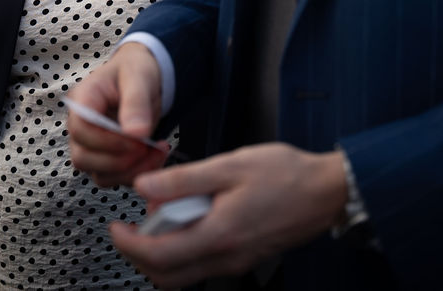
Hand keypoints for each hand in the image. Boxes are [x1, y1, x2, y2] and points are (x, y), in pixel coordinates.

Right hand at [67, 42, 167, 185]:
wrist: (143, 77)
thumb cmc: (136, 70)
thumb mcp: (139, 77)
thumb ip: (136, 103)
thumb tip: (136, 133)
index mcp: (82, 100)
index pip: (80, 129)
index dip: (106, 141)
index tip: (138, 139)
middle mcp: (80, 125)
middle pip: (83, 157)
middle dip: (119, 160)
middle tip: (148, 148)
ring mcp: (90, 144)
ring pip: (98, 174)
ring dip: (130, 171)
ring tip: (157, 153)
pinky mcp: (105, 158)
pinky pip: (113, 178)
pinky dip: (135, 175)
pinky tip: (155, 158)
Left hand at [110, 144, 347, 288]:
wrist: (326, 192)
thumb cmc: (285, 174)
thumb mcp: (229, 165)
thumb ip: (183, 179)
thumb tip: (144, 187)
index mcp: (218, 234)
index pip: (158, 256)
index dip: (128, 245)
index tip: (116, 227)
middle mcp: (225, 257)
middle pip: (166, 276)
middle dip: (140, 254)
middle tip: (133, 225)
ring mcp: (235, 262)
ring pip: (183, 275)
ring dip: (161, 253)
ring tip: (162, 216)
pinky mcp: (243, 259)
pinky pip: (202, 265)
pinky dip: (183, 250)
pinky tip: (188, 218)